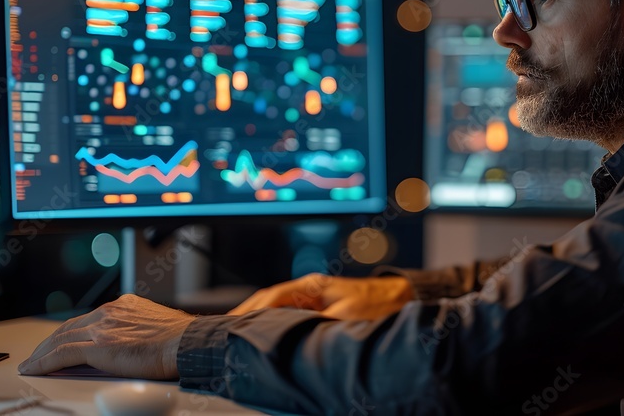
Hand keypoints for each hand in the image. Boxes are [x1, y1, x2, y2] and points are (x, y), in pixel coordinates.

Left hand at [18, 294, 194, 378]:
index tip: (60, 342)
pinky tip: (34, 369)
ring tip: (31, 364)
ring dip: (42, 353)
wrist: (187, 342)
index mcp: (123, 305)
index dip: (68, 332)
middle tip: (37, 355)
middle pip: (69, 327)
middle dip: (50, 342)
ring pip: (61, 339)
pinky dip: (44, 362)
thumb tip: (126, 346)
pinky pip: (62, 354)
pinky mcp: (99, 345)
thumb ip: (134, 330)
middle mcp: (110, 312)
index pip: (87, 319)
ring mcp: (103, 327)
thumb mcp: (154, 325)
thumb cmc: (179, 339)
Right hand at [229, 274, 413, 320]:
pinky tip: (262, 333)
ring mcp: (311, 297)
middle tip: (223, 331)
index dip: (252, 311)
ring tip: (235, 333)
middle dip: (246, 314)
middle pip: (268, 300)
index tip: (234, 324)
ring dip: (256, 318)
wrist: (400, 298)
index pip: (273, 296)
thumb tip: (297, 336)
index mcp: (311, 286)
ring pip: (275, 306)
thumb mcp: (348, 317)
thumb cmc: (378, 305)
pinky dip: (270, 321)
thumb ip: (321, 324)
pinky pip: (286, 313)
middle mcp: (308, 289)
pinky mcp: (317, 307)